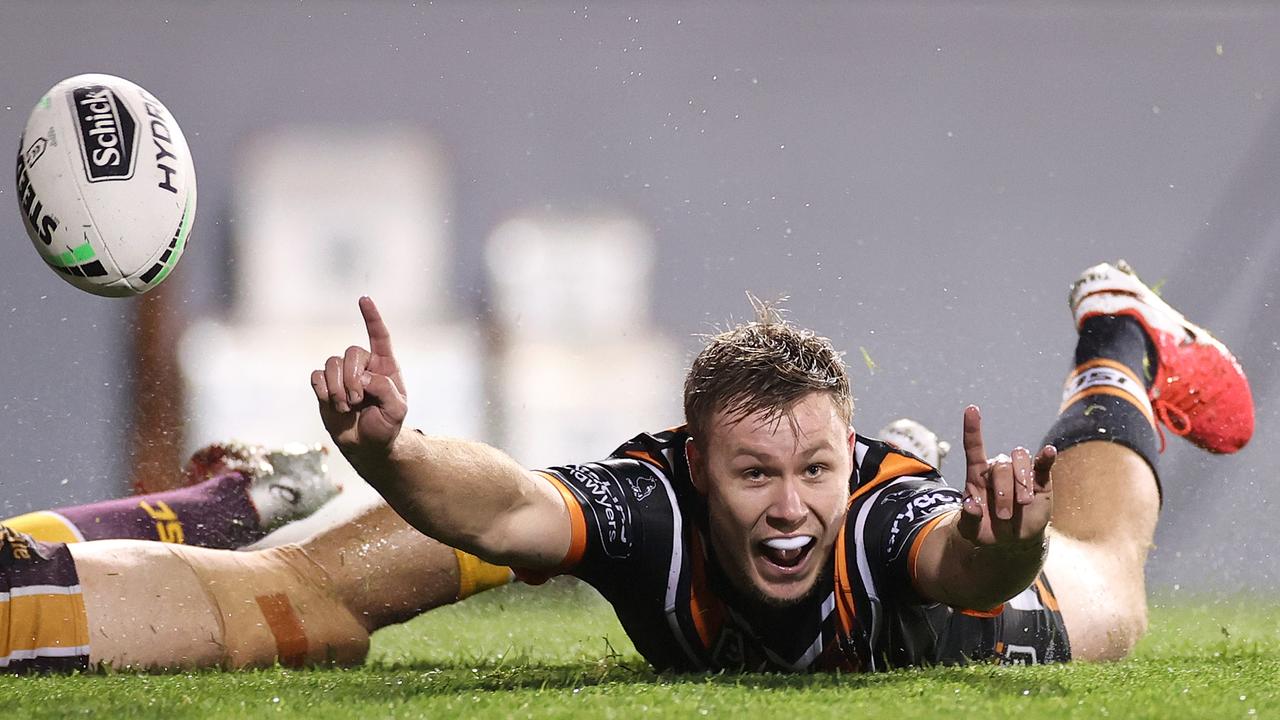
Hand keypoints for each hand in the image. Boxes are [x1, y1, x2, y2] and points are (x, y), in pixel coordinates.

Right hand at [311, 296, 407, 455]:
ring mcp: (343, 375)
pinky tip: (331, 403)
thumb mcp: (397, 410)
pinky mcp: (325, 386)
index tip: (364, 299)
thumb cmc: (386, 426)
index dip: (372, 317)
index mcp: (385, 366)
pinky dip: (322, 390)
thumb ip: (385, 389)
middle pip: (351, 352)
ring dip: (337, 387)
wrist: (367, 445)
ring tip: (346, 406)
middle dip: (352, 378)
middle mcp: (364, 366)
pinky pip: (316, 376)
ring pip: (331, 363)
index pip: (379, 336)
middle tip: (357, 400)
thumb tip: (363, 376)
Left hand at [957, 405, 1053, 549]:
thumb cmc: (985, 530)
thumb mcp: (970, 529)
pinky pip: (1043, 464)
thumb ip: (967, 519)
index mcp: (978, 475)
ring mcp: (1020, 473)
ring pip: (1020, 460)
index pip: (974, 447)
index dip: (973, 429)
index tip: (972, 409)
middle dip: (1003, 492)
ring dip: (1021, 484)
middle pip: (1000, 464)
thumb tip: (971, 505)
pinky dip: (1046, 457)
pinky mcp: (1040, 481)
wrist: (1010, 542)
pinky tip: (1049, 452)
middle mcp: (999, 469)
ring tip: (1022, 505)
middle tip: (1003, 516)